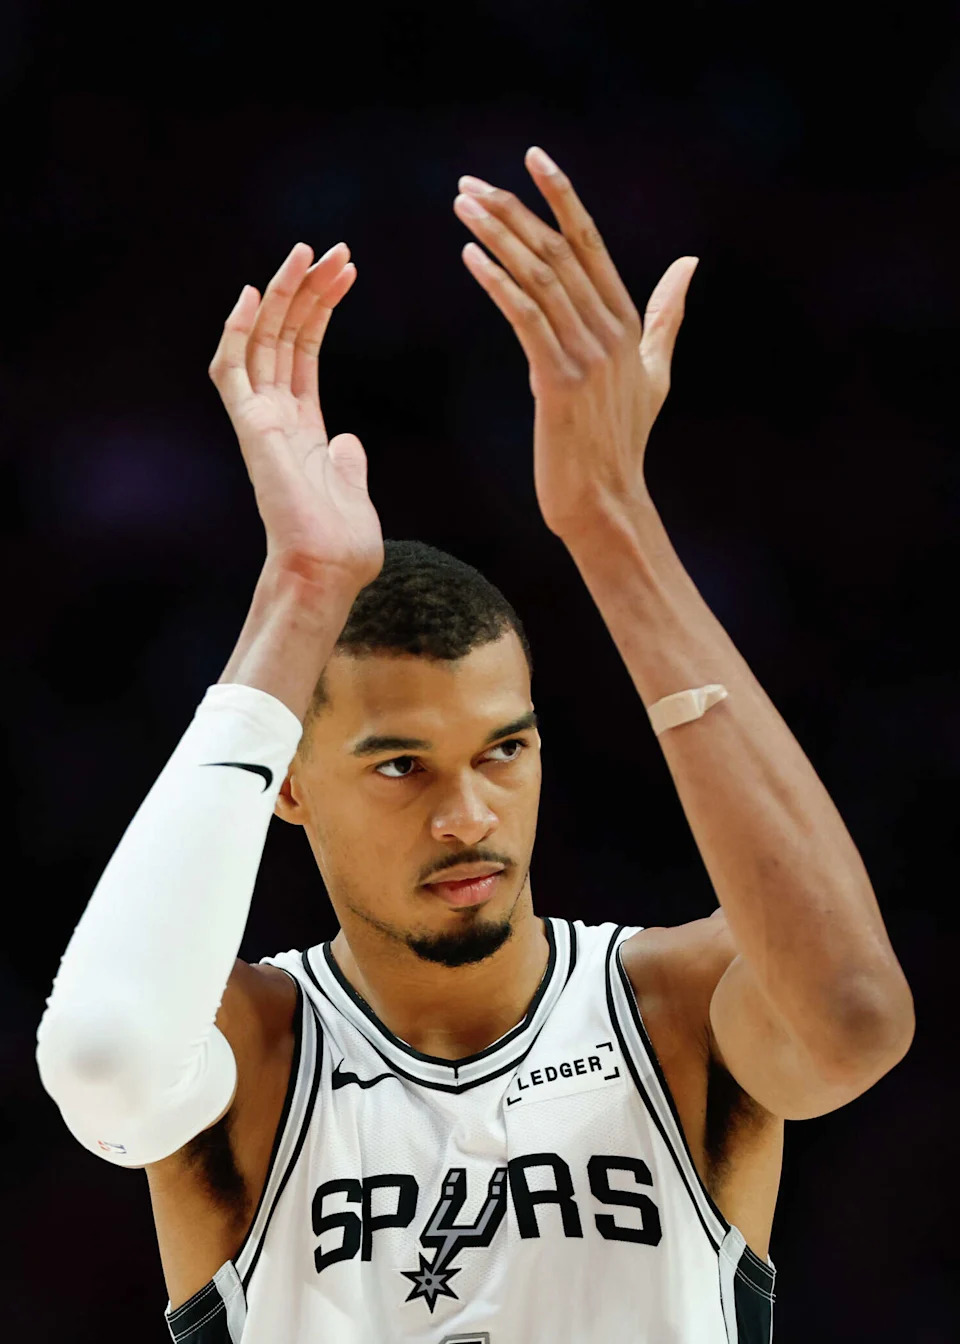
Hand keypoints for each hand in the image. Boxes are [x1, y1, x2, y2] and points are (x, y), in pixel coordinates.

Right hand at [208, 241, 383, 591]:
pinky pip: (232, 370)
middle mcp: (275, 417)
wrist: (329, 570)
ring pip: (262, 340)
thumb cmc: (343, 544)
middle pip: (284, 335)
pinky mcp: (250, 429)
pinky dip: (238, 331)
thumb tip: (347, 443)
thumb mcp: (351, 489)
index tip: (347, 272)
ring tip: (309, 253)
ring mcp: (259, 421)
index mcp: (300, 427)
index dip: (321, 309)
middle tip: (335, 250)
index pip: (304, 351)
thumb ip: (345, 462)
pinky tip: (255, 293)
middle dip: (308, 289)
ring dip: (282, 294)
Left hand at [453, 147, 698, 543]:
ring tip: (462, 206)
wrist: (608, 502)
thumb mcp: (655, 373)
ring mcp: (587, 356)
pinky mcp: (559, 383)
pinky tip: (470, 258)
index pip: (592, 243)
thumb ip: (666, 315)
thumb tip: (690, 262)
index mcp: (628, 323)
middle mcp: (610, 331)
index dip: (563, 197)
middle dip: (513, 211)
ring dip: (498, 237)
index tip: (533, 158)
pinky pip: (526, 319)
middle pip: (559, 252)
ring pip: (540, 278)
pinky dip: (498, 284)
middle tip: (470, 183)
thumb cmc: (623, 443)